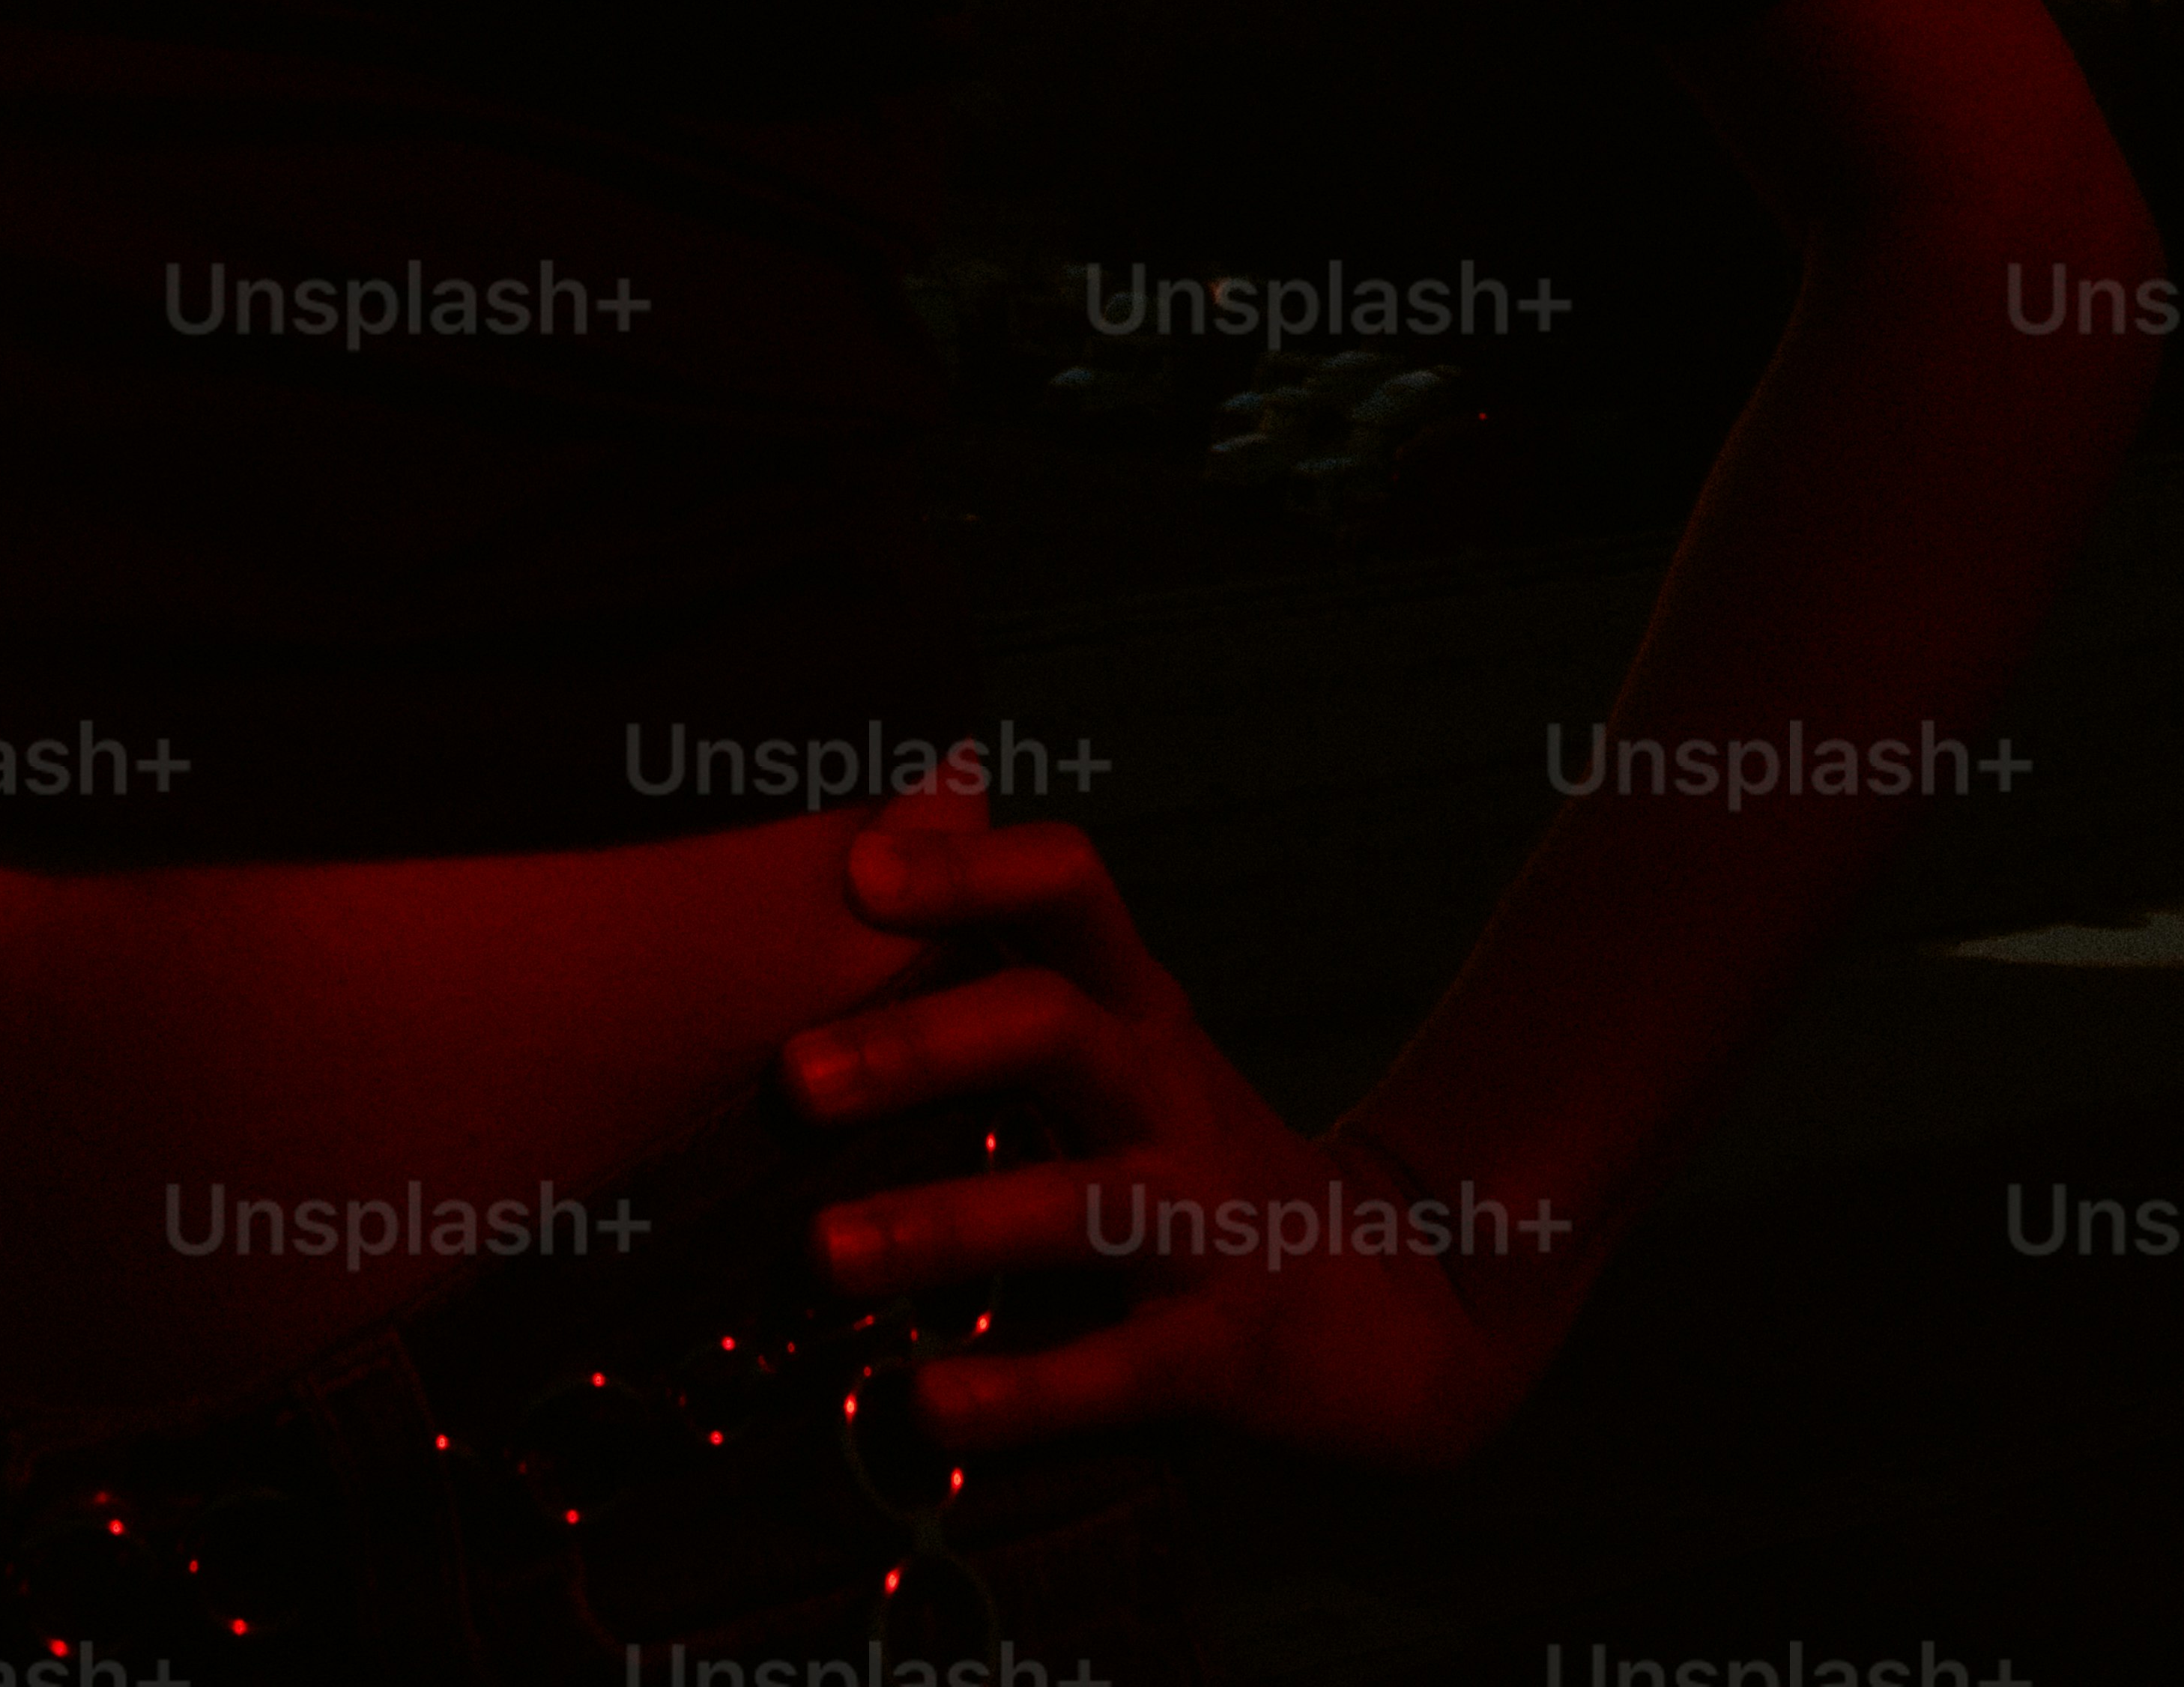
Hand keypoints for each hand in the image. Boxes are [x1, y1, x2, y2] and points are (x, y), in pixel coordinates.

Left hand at [775, 805, 1591, 1471]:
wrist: (1391, 1313)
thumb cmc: (1187, 1151)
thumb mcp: (1120, 1028)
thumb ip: (1019, 925)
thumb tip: (925, 778)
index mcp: (1134, 1005)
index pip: (1068, 888)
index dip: (969, 867)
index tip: (857, 871)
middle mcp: (1167, 1092)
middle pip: (1051, 1028)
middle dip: (919, 1046)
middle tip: (792, 1077)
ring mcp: (1201, 1223)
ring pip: (1076, 1205)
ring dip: (945, 1224)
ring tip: (824, 1250)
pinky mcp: (1221, 1354)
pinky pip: (1116, 1372)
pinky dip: (1021, 1393)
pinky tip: (927, 1405)